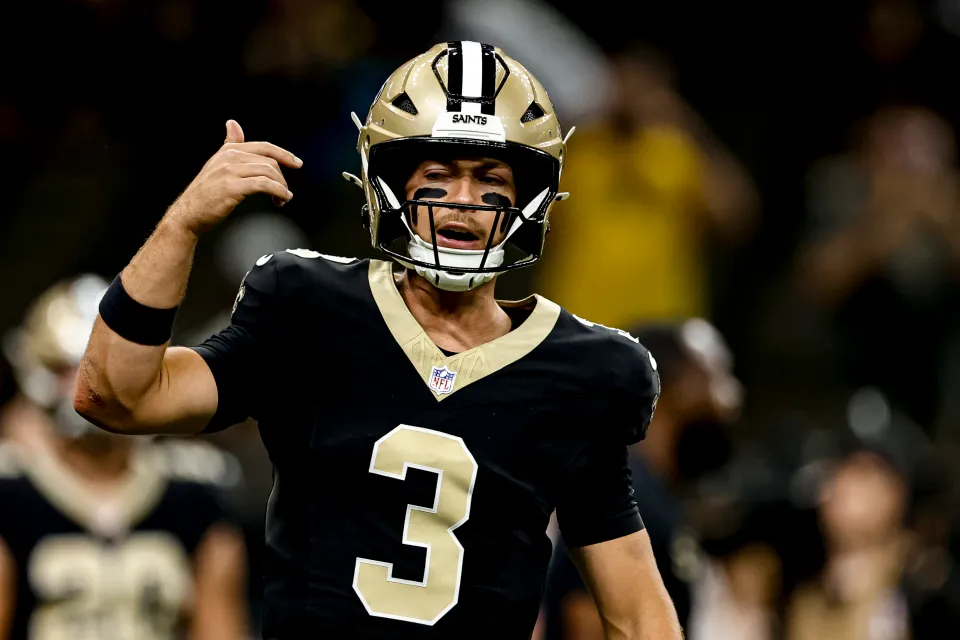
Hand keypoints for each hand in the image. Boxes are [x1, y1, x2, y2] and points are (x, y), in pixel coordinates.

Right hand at [166, 120, 302, 234]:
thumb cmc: (205, 192)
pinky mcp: (232, 186)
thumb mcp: (217, 163)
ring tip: (283, 198)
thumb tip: (233, 124)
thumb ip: (229, 144)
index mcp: (229, 150)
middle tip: (284, 192)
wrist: (188, 213)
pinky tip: (281, 199)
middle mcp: (229, 157)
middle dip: (282, 177)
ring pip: (268, 172)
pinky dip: (277, 191)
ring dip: (281, 187)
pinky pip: (263, 184)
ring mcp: (230, 171)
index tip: (297, 163)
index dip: (284, 154)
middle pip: (269, 161)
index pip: (264, 147)